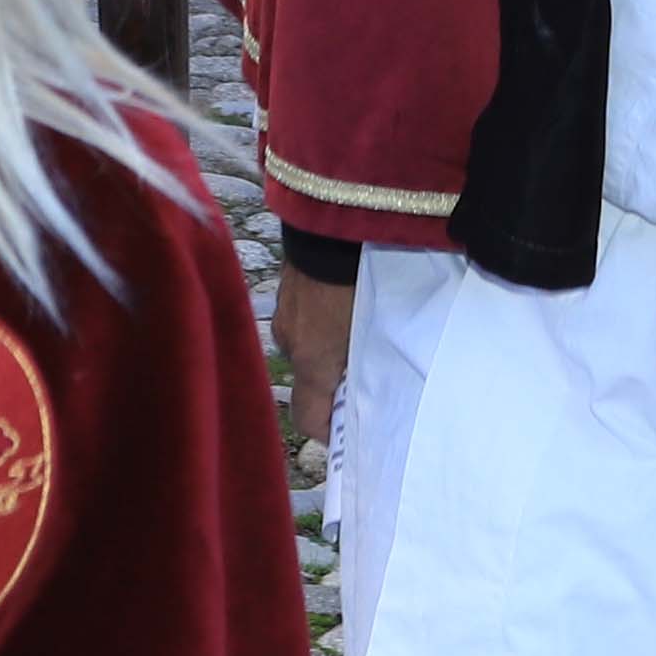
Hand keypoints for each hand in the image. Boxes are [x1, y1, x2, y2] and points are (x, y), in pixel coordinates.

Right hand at [277, 264, 355, 454]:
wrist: (333, 224)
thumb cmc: (359, 283)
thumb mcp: (372, 332)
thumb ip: (366, 367)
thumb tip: (371, 392)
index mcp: (310, 361)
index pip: (306, 417)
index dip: (326, 431)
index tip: (347, 428)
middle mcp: (289, 341)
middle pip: (308, 377)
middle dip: (332, 378)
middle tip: (362, 366)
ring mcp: (283, 310)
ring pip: (305, 342)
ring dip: (325, 343)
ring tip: (354, 324)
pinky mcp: (285, 283)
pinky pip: (302, 313)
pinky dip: (319, 315)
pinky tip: (341, 297)